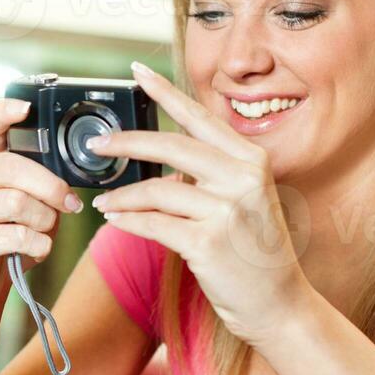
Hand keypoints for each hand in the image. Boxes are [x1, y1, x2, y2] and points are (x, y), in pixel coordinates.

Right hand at [0, 97, 82, 325]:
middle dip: (51, 186)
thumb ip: (43, 187)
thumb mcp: (31, 205)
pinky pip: (17, 235)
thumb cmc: (10, 238)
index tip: (25, 107)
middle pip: (13, 167)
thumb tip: (70, 189)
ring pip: (18, 202)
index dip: (4, 112)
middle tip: (70, 204)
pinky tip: (35, 250)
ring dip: (45, 221)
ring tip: (44, 232)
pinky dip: (38, 245)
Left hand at [89, 62, 310, 346]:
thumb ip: (211, 171)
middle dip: (127, 143)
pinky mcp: (208, 243)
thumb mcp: (244, 198)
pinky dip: (129, 221)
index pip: (200, 118)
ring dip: (123, 196)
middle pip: (172, 147)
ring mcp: (227, 211)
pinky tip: (115, 220)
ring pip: (157, 190)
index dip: (165, 92)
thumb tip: (160, 150)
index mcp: (251, 160)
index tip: (138, 70)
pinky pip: (154, 224)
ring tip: (103, 201)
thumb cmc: (253, 251)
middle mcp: (243, 178)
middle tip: (97, 144)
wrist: (277, 303)